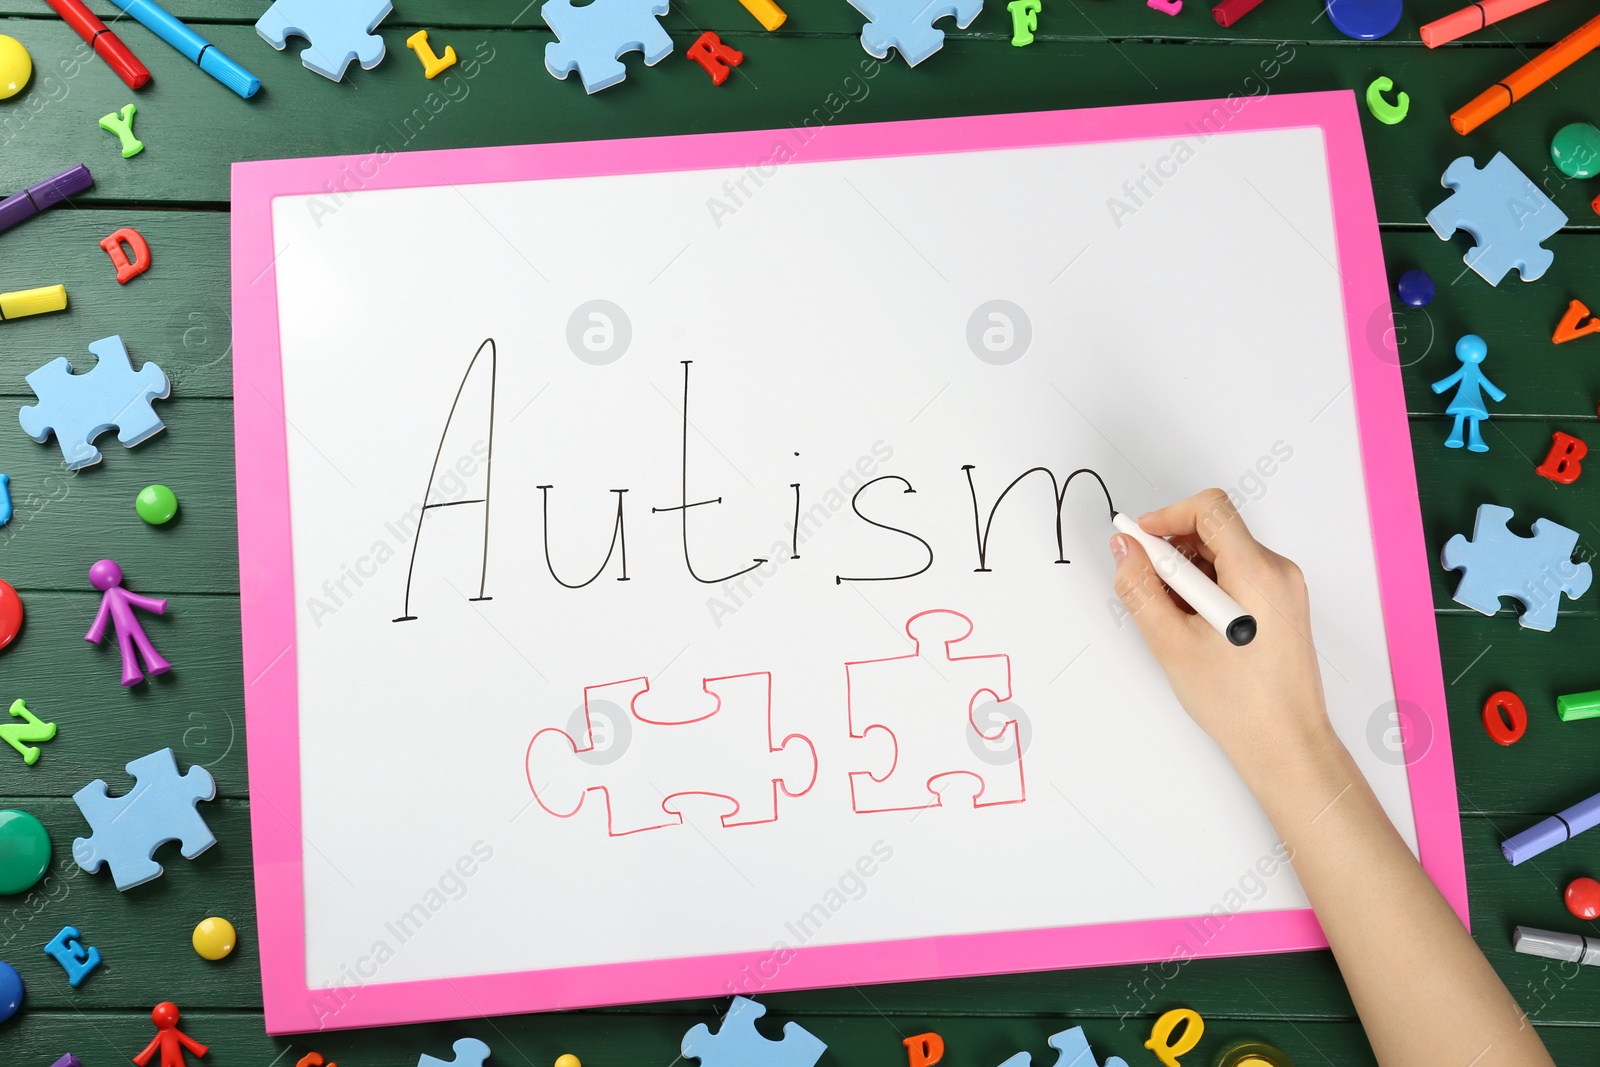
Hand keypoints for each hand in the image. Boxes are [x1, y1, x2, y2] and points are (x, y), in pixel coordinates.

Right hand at [1110, 489, 1338, 785]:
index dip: (1167, 516)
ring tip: (1171, 616)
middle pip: (1215, 529)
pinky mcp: (1281, 604)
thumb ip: (1140, 589)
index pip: (1210, 508)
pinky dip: (1207, 586)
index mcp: (1257, 573)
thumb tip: (1124, 550)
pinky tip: (1191, 623)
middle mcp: (1278, 572)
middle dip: (1172, 549)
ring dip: (1187, 571)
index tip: (1139, 540)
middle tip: (1146, 585)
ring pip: (1223, 553)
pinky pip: (1237, 574)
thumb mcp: (1172, 643)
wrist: (1285, 743)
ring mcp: (1284, 588)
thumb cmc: (1239, 703)